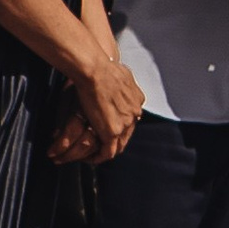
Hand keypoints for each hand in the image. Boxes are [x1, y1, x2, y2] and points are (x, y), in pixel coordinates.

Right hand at [47, 44, 144, 166]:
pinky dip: (101, 157)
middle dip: (117, 141)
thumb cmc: (100, 68)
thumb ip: (120, 82)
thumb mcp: (118, 74)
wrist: (96, 71)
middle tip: (104, 146)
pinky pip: (109, 152)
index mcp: (136, 99)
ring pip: (120, 144)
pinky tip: (92, 158)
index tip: (111, 126)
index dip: (121, 124)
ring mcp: (125, 123)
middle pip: (128, 133)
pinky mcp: (112, 132)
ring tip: (97, 155)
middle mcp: (134, 112)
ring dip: (109, 150)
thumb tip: (118, 77)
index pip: (131, 117)